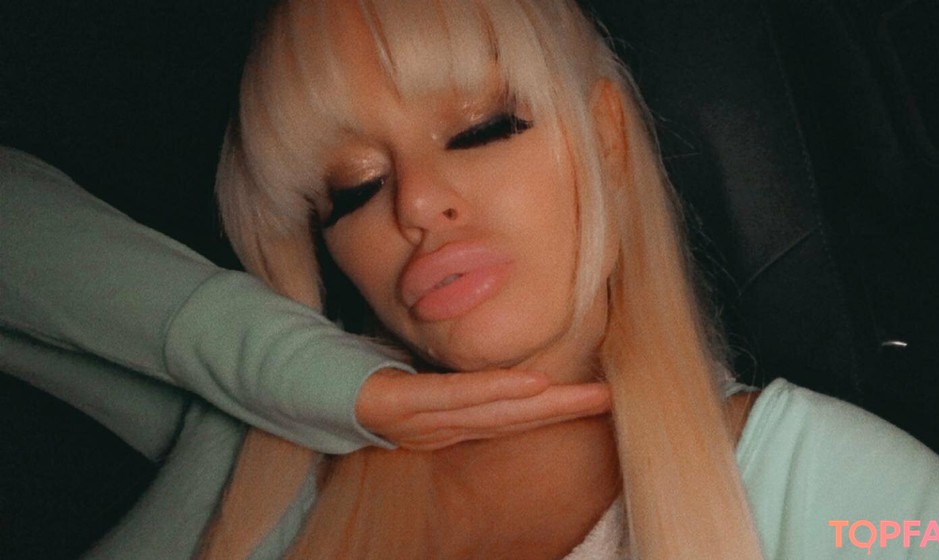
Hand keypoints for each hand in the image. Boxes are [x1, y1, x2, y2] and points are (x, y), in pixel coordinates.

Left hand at [356, 369, 610, 450]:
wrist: (300, 387)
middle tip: (611, 400)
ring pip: (494, 411)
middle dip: (566, 410)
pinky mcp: (399, 406)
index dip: (555, 408)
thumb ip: (451, 376)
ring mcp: (421, 421)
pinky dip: (496, 391)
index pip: (510, 416)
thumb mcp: (414, 378)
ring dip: (546, 404)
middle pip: (513, 418)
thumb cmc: (360, 380)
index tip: (599, 397)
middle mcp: (442, 428)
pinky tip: (531, 384)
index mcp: (449, 421)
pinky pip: (455, 397)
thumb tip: (490, 362)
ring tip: (588, 396)